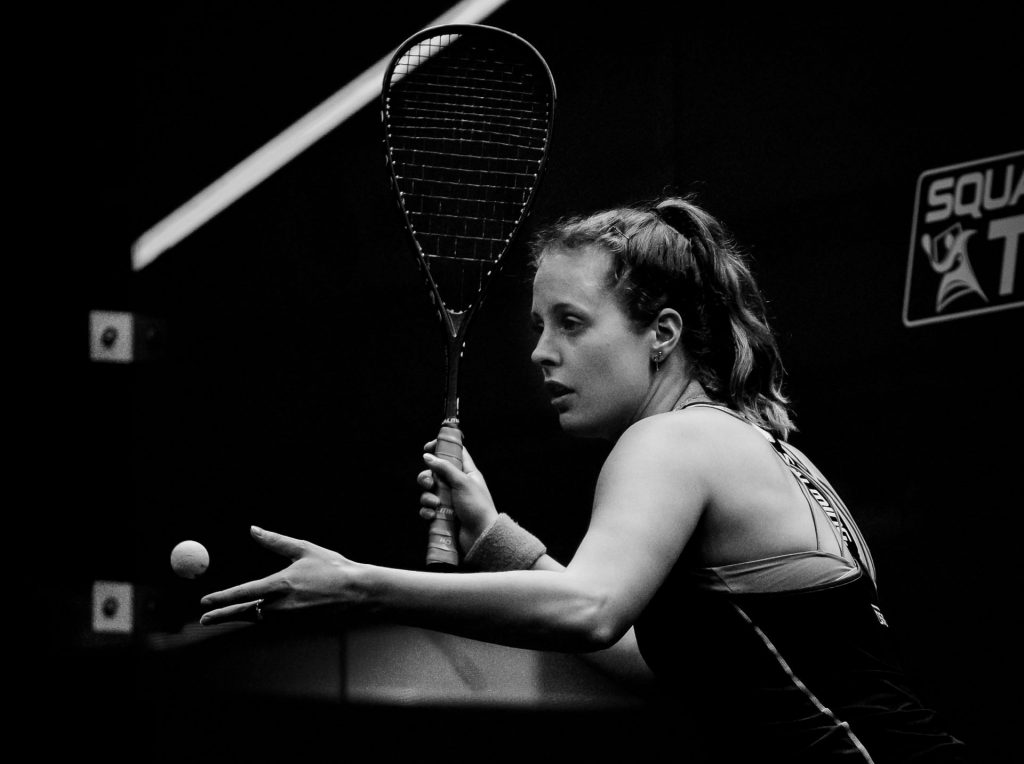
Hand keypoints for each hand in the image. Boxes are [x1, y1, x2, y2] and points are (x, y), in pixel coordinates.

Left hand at [199, 526, 356, 625]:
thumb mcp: (304, 549)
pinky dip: (261, 617)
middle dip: (222, 616)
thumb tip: (253, 529)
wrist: (358, 593)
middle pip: (245, 612)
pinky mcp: (297, 625)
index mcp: (282, 584)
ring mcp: (290, 619)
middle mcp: (282, 605)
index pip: (245, 593)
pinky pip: (273, 622)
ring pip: (258, 618)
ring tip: (223, 615)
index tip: (205, 600)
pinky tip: (255, 612)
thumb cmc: (333, 568)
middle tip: (203, 619)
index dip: (223, 597)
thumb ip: (276, 542)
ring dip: (241, 615)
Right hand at [418, 441, 497, 553]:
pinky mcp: (443, 514)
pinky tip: (432, 515)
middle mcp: (457, 484)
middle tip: (430, 484)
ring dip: (427, 497)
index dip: (441, 447)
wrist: (481, 535)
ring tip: (435, 504)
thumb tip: (427, 456)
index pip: (454, 453)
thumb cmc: (477, 506)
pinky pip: (428, 509)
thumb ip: (445, 467)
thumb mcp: (462, 482)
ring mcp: (449, 500)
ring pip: (429, 492)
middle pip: (435, 473)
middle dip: (427, 477)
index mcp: (467, 472)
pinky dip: (427, 511)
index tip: (427, 448)